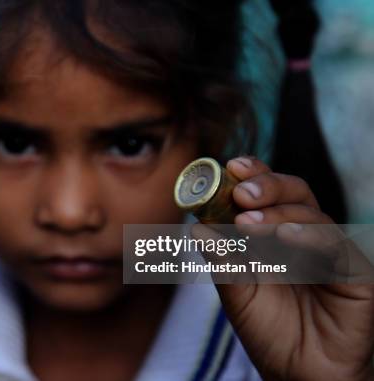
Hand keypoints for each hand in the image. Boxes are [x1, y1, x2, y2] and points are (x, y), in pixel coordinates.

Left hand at [211, 156, 373, 380]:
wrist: (298, 376)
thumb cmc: (269, 331)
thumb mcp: (236, 291)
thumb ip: (221, 258)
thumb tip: (196, 226)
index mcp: (276, 235)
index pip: (267, 194)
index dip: (253, 175)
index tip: (228, 167)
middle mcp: (305, 237)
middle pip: (294, 193)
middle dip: (265, 185)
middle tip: (239, 191)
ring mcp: (331, 252)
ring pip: (312, 214)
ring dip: (278, 212)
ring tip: (247, 223)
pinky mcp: (355, 274)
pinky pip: (336, 244)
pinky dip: (310, 234)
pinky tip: (286, 235)